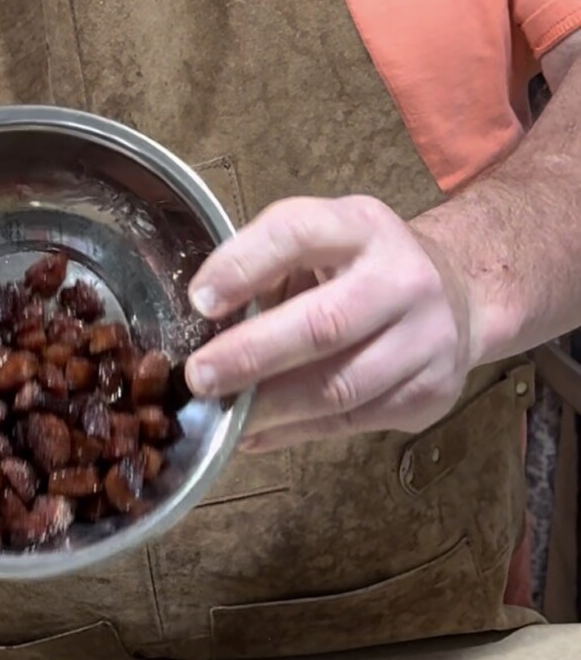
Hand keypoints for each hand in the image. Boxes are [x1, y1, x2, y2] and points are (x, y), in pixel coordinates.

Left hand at [185, 196, 474, 450]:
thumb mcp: (324, 242)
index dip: (243, 267)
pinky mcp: (430, 392)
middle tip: (200, 377)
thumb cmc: (363, 270)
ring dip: (271, 407)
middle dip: (251, 356)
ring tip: (225, 414)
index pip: (298, 233)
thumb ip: (269, 268)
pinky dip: (294, 431)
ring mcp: (426, 339)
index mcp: (363, 227)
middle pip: (323, 324)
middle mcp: (403, 278)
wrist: (459, 297)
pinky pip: (351, 421)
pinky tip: (258, 432)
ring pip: (339, 387)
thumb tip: (203, 324)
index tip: (200, 301)